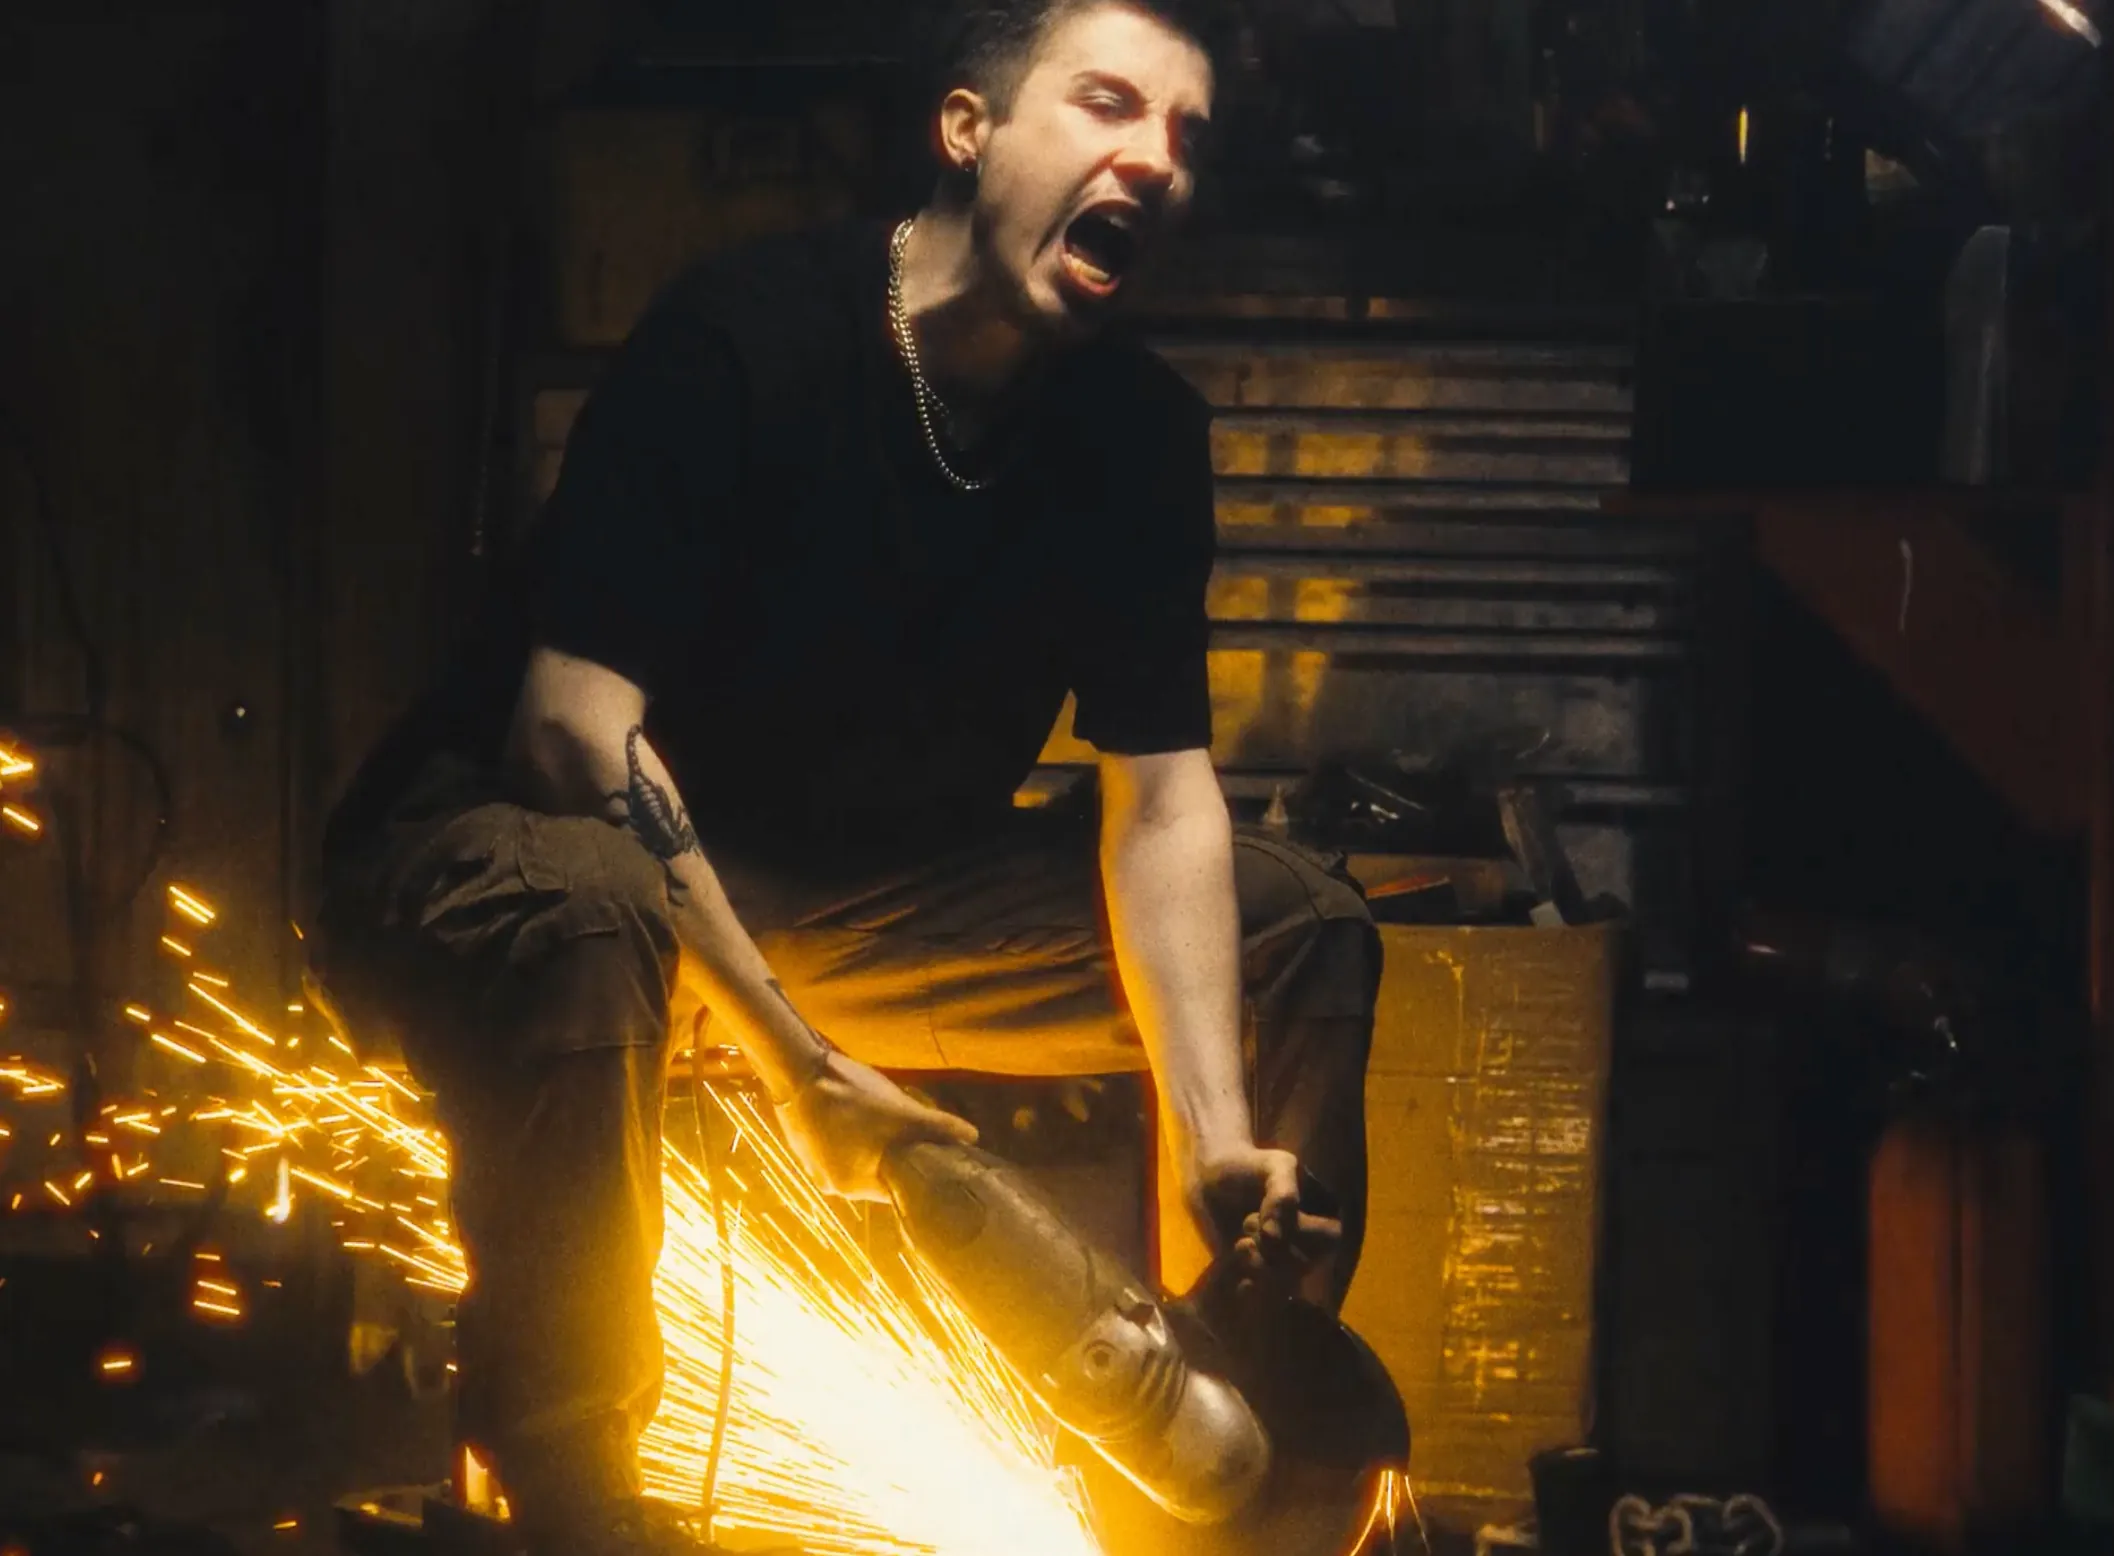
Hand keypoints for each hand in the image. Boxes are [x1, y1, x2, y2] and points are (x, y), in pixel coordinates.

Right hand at [774, 1048, 977, 1202]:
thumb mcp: (899, 1109)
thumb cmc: (851, 1093)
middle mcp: (840, 1188)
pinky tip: (861, 1124)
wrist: (798, 1075)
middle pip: (880, 1178)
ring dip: (875, 1152)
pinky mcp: (808, 1157)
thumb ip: (935, 1125)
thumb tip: (973, 1136)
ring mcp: (821, 1173)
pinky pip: (841, 1157)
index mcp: (860, 1185)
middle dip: (898, 1161)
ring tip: (887, 1130)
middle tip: (916, 1140)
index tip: (935, 1159)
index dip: (919, 1172)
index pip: (901, 1188)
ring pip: (861, 1166)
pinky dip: (854, 1146)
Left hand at [1188, 1144, 1341, 1295]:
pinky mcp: (1258, 1275)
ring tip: (1240, 1241)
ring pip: (1284, 1283)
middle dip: (1273, 1247)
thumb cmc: (1249, 1165)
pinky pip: (1262, 1293)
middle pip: (1304, 1265)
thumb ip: (1283, 1193)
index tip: (1265, 1214)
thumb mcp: (1275, 1165)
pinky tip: (1233, 1261)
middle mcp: (1309, 1244)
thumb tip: (1275, 1236)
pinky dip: (1247, 1283)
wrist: (1211, 1175)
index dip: (1300, 1232)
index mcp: (1324, 1216)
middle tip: (1247, 1222)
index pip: (1329, 1239)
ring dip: (1258, 1264)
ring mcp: (1283, 1262)